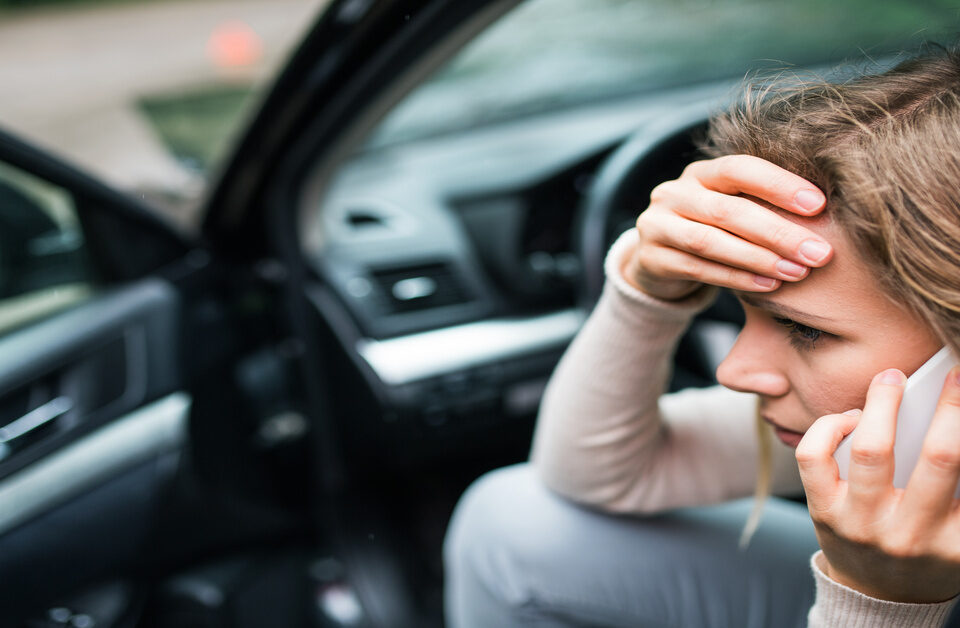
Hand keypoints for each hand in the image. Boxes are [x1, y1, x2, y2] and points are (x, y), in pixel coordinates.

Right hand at [624, 154, 832, 300]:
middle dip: (778, 232)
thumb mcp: (732, 208)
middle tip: (820, 252)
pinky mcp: (651, 259)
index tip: (819, 205)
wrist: (657, 259)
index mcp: (700, 173)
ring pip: (710, 242)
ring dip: (758, 258)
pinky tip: (768, 286)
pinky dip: (736, 279)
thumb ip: (763, 205)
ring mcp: (657, 225)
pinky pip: (698, 269)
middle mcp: (674, 193)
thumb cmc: (712, 231)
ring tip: (797, 272)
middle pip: (728, 210)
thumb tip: (826, 213)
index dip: (779, 184)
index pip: (739, 168)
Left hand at [796, 366, 959, 602]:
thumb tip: (954, 423)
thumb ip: (957, 489)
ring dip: (884, 404)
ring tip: (890, 379)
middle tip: (952, 374)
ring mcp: (861, 523)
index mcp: (955, 540)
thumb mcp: (957, 532)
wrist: (879, 598)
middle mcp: (909, 533)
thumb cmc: (928, 551)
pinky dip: (830, 426)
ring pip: (871, 450)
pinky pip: (814, 457)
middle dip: (950, 408)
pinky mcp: (822, 511)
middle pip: (939, 457)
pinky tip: (851, 418)